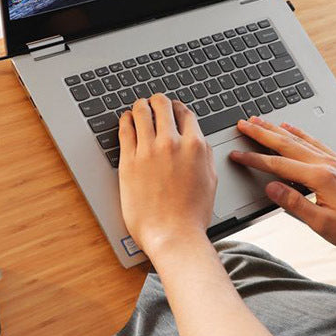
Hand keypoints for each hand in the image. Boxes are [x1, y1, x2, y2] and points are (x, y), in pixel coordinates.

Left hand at [118, 95, 216, 256]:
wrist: (173, 234)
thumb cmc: (192, 214)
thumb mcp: (210, 180)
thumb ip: (205, 156)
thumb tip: (199, 141)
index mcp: (195, 146)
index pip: (185, 113)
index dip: (178, 108)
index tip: (173, 109)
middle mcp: (172, 143)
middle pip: (163, 105)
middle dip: (158, 101)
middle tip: (154, 103)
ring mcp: (148, 150)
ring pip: (142, 112)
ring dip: (140, 105)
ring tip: (138, 107)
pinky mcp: (129, 161)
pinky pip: (125, 129)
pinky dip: (126, 119)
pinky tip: (126, 120)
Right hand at [229, 117, 335, 251]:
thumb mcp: (320, 223)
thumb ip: (294, 203)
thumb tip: (271, 188)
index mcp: (319, 178)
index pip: (278, 165)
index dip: (254, 159)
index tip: (237, 155)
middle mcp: (326, 164)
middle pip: (286, 144)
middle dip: (262, 133)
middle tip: (243, 124)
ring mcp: (333, 160)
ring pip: (299, 139)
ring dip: (276, 128)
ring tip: (259, 120)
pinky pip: (314, 141)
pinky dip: (299, 132)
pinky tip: (290, 127)